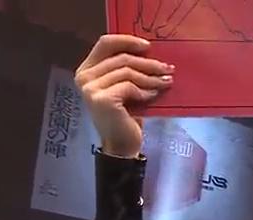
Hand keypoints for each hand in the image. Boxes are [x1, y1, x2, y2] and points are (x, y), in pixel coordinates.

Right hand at [74, 34, 174, 157]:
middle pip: (121, 58)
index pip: (105, 43)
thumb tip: (150, 51)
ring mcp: (91, 89)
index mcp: (86, 70)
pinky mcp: (102, 99)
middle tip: (168, 68)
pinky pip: (130, 86)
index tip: (148, 46)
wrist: (121, 146)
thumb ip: (127, 69)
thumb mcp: (124, 87)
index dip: (127, 40)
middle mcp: (84, 77)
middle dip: (148, 63)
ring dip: (151, 77)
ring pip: (128, 71)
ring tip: (166, 82)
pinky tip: (154, 95)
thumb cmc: (125, 116)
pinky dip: (145, 90)